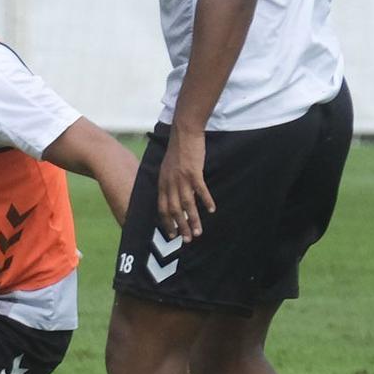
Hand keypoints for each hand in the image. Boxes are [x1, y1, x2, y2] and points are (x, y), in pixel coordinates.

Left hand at [157, 126, 213, 240]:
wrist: (183, 134)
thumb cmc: (178, 152)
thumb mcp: (168, 169)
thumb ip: (169, 184)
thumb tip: (174, 197)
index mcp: (162, 183)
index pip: (162, 208)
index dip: (166, 222)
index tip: (172, 234)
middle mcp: (169, 183)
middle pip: (173, 210)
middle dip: (180, 227)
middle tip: (187, 239)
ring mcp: (181, 178)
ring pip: (186, 204)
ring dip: (193, 220)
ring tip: (199, 232)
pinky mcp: (193, 172)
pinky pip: (200, 190)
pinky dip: (206, 201)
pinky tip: (212, 210)